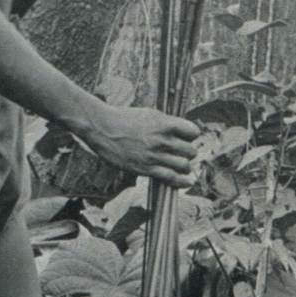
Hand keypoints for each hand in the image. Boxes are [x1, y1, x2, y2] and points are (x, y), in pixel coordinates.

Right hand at [80, 104, 199, 188]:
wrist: (102, 128)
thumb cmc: (122, 118)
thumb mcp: (148, 114)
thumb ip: (165, 123)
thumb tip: (178, 131)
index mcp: (164, 123)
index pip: (193, 132)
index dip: (191, 135)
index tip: (186, 138)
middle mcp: (162, 140)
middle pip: (191, 151)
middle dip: (189, 152)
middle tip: (182, 153)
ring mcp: (154, 155)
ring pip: (184, 165)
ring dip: (185, 167)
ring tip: (181, 166)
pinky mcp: (146, 168)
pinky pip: (170, 177)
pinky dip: (181, 182)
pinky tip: (185, 182)